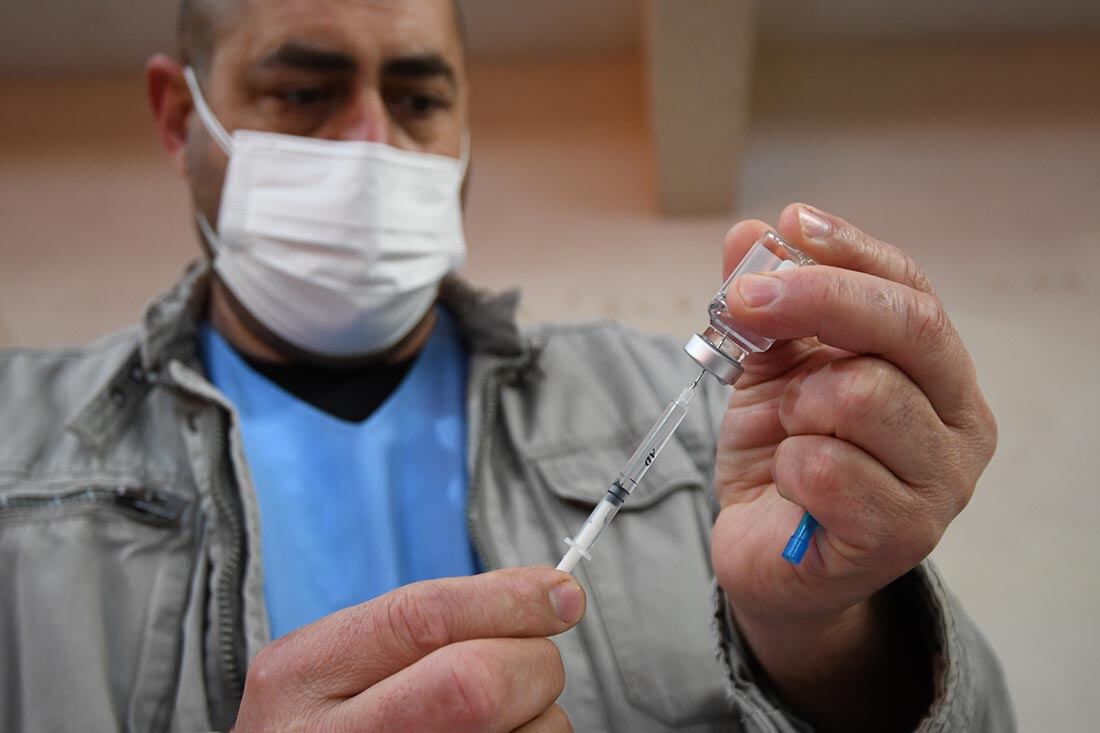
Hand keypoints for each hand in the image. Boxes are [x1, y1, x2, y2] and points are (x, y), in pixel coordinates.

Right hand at [233, 568, 584, 731]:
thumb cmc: (326, 721)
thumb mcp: (337, 659)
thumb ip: (427, 621)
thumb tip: (548, 596)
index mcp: (306, 672)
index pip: (424, 619)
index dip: (509, 599)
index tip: (559, 594)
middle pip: (479, 684)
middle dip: (531, 661)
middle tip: (530, 663)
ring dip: (539, 716)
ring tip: (492, 721)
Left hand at [710, 204, 995, 727]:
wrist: (769, 555)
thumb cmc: (783, 455)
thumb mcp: (768, 370)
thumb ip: (765, 307)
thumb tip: (749, 233)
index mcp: (937, 371)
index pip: (910, 289)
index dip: (849, 252)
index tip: (791, 223)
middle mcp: (959, 422)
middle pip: (906, 326)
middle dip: (815, 299)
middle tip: (744, 302)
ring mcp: (939, 483)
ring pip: (862, 395)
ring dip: (798, 403)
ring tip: (788, 429)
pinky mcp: (900, 536)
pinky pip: (828, 468)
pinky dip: (787, 464)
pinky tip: (789, 482)